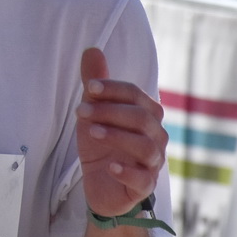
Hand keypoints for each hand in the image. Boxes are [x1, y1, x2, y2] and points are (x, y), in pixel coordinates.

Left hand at [76, 47, 167, 218]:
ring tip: (92, 133)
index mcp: (146, 114)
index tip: (90, 88)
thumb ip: (96, 85)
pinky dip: (127, 171)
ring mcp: (152, 162)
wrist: (102, 185)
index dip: (114, 89)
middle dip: (111, 112)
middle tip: (81, 112)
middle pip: (142, 118)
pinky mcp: (144, 186)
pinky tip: (110, 165)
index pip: (136, 95)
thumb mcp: (94, 112)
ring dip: (118, 137)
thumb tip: (92, 50)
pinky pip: (142, 179)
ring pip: (146, 147)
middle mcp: (156, 136)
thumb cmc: (102, 144)